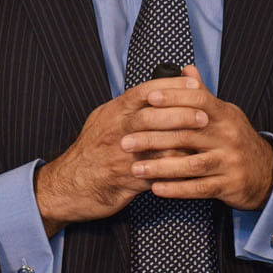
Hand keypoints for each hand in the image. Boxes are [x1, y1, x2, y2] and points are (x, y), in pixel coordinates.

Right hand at [34, 70, 210, 231]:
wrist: (68, 185)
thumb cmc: (91, 151)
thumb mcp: (105, 120)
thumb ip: (130, 106)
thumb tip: (157, 89)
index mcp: (113, 113)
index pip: (145, 92)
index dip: (172, 87)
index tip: (195, 86)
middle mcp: (115, 131)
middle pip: (151, 116)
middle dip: (181, 114)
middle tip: (204, 116)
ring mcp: (120, 156)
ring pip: (156, 145)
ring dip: (182, 143)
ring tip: (203, 142)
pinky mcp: (125, 180)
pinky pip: (156, 173)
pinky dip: (175, 170)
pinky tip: (191, 168)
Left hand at [120, 67, 272, 208]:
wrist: (266, 172)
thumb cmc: (235, 139)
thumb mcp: (224, 114)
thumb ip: (203, 94)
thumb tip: (186, 69)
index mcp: (225, 115)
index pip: (199, 100)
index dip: (173, 98)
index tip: (147, 99)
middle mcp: (228, 136)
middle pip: (187, 134)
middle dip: (153, 137)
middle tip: (125, 141)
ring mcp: (230, 161)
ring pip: (191, 164)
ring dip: (160, 167)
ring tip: (135, 169)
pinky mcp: (229, 185)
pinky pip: (199, 188)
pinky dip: (177, 189)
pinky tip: (156, 188)